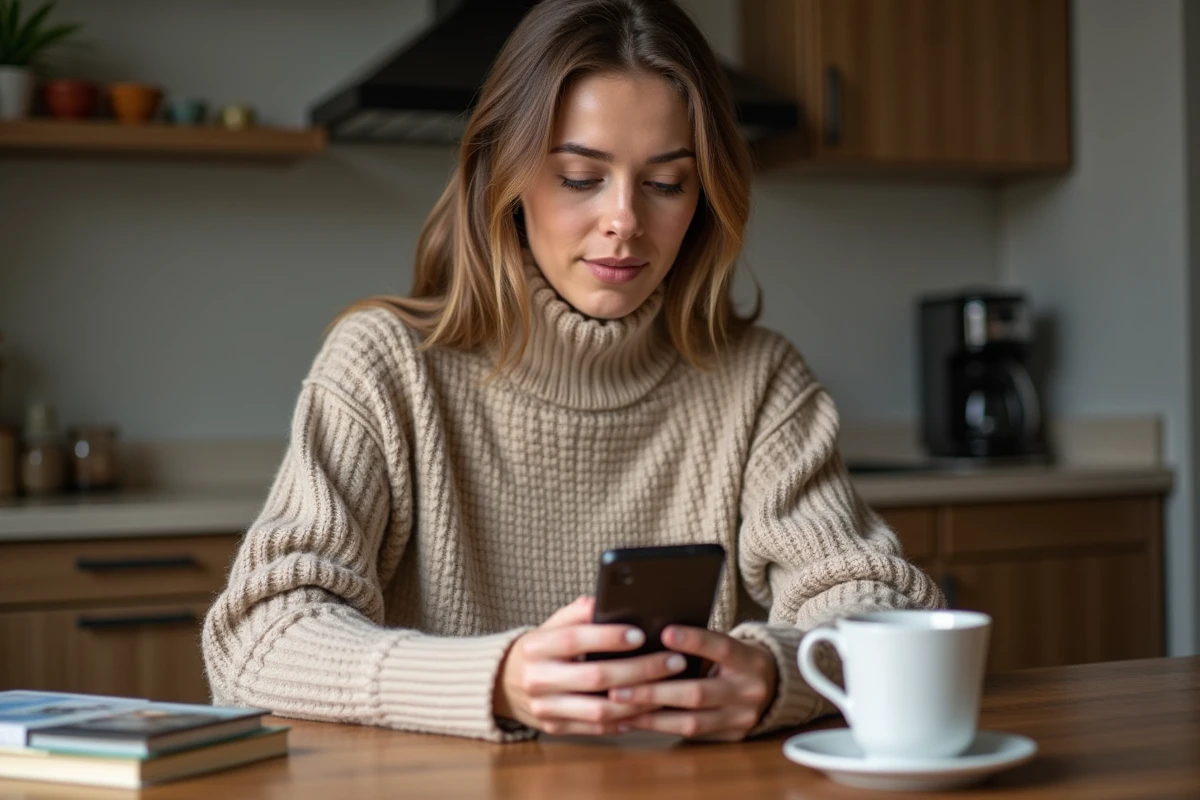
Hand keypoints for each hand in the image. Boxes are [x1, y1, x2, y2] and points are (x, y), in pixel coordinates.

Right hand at [493, 596, 689, 734]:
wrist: (504, 684)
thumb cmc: (541, 649)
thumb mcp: (551, 625)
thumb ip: (577, 613)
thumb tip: (607, 600)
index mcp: (536, 647)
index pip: (574, 639)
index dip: (608, 637)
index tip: (641, 633)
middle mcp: (537, 679)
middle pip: (594, 677)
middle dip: (639, 670)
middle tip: (674, 661)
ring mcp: (545, 708)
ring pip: (600, 710)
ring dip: (640, 701)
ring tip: (670, 687)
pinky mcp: (554, 728)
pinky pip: (597, 728)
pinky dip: (626, 720)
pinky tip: (650, 708)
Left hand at [609, 626, 777, 740]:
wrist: (775, 687)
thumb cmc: (737, 659)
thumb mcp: (729, 645)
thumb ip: (701, 644)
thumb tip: (651, 636)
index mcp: (750, 660)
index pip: (722, 647)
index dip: (694, 641)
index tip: (664, 632)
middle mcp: (749, 691)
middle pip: (698, 693)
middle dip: (654, 691)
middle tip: (618, 688)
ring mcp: (742, 719)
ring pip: (691, 722)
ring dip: (651, 716)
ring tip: (620, 709)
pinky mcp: (732, 737)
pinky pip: (691, 737)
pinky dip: (660, 728)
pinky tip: (635, 721)